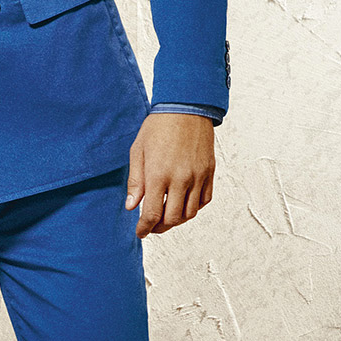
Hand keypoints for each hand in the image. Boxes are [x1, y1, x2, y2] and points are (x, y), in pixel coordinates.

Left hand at [125, 113, 215, 237]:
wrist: (186, 108)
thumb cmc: (158, 127)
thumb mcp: (138, 152)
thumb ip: (135, 182)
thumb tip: (131, 207)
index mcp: (159, 175)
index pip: (152, 214)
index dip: (144, 228)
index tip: (140, 233)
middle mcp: (180, 179)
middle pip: (172, 219)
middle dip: (160, 228)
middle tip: (152, 227)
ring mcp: (198, 177)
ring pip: (190, 213)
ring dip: (177, 220)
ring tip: (167, 217)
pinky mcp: (209, 172)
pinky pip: (204, 200)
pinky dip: (194, 208)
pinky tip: (183, 204)